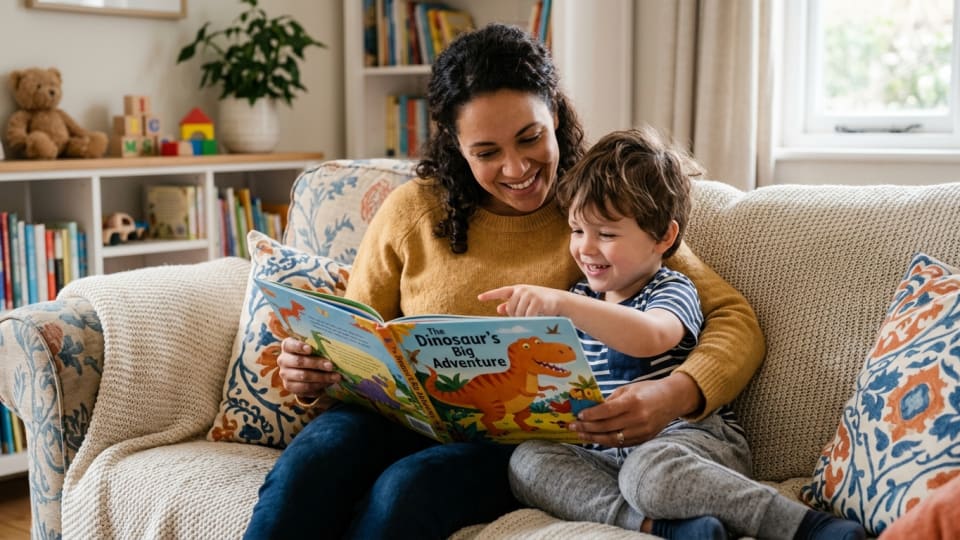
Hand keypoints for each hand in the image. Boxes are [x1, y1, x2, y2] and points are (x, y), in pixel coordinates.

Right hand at [276, 337, 340, 398]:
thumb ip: (318, 348)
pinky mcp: (289, 387)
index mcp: (287, 346)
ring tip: (335, 376)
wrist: (303, 370)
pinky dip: (319, 385)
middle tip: (331, 366)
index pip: (289, 345)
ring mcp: (285, 374)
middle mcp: (283, 360)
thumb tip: (335, 351)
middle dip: (317, 364)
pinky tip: (329, 383)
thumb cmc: (311, 354)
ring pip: (303, 376)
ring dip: (322, 377)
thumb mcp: (313, 348)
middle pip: (299, 362)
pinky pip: (305, 387)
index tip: (310, 349)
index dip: (299, 346)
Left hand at [478, 285, 569, 316]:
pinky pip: (528, 316)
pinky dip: (530, 320)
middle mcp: (522, 290)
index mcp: (516, 290)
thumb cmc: (539, 302)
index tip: (479, 298)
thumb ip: (511, 305)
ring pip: (518, 313)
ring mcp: (530, 294)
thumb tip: (498, 308)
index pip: (501, 292)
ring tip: (532, 316)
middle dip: (515, 315)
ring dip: (523, 318)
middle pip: (510, 308)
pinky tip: (535, 318)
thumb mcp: (524, 302)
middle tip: (524, 316)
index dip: (490, 295)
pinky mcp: (537, 301)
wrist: (558, 300)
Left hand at [569, 373, 701, 446]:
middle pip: (607, 427)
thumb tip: (591, 409)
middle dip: (587, 428)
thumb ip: (611, 400)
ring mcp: (642, 431)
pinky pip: (621, 443)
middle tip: (572, 427)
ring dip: (594, 438)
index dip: (591, 415)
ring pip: (612, 438)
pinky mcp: (644, 439)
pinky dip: (606, 441)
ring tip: (580, 435)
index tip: (578, 416)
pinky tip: (595, 438)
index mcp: (633, 402)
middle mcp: (638, 418)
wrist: (673, 399)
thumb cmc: (648, 390)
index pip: (607, 411)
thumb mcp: (628, 389)